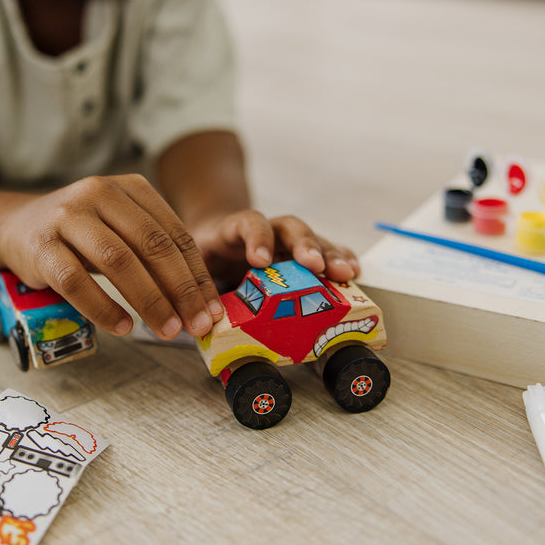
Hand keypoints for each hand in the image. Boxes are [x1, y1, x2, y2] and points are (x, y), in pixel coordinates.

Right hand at [0, 174, 223, 338]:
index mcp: (130, 188)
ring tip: (167, 330)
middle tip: (197, 326)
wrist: (15, 226)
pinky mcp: (41, 245)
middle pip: (152, 245)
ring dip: (149, 301)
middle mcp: (100, 193)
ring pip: (119, 261)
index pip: (175, 234)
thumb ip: (155, 253)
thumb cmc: (81, 234)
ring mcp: (68, 216)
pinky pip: (77, 281)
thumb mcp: (120, 228)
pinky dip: (104, 308)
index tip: (211, 310)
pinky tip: (123, 327)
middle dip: (181, 291)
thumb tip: (197, 302)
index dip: (197, 276)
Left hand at [189, 211, 360, 287]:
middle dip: (304, 245)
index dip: (257, 239)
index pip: (249, 224)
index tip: (260, 261)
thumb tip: (191, 321)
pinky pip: (324, 252)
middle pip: (289, 227)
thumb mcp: (194, 265)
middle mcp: (267, 230)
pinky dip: (340, 259)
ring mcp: (286, 240)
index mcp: (235, 230)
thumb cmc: (206, 254)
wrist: (216, 236)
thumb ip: (195, 286)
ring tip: (345, 273)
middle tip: (316, 265)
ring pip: (312, 240)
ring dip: (329, 255)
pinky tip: (353, 272)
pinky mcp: (300, 252)